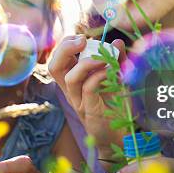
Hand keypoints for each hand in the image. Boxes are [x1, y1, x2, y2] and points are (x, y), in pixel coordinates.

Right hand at [48, 36, 128, 158]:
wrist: (118, 135)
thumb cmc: (114, 105)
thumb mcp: (116, 77)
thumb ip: (116, 60)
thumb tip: (117, 41)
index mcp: (73, 80)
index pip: (58, 59)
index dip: (65, 45)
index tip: (83, 38)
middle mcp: (71, 90)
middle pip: (54, 67)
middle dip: (65, 49)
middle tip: (82, 40)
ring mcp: (78, 101)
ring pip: (70, 78)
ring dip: (86, 63)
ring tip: (103, 58)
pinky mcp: (89, 110)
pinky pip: (88, 88)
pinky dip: (99, 76)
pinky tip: (111, 72)